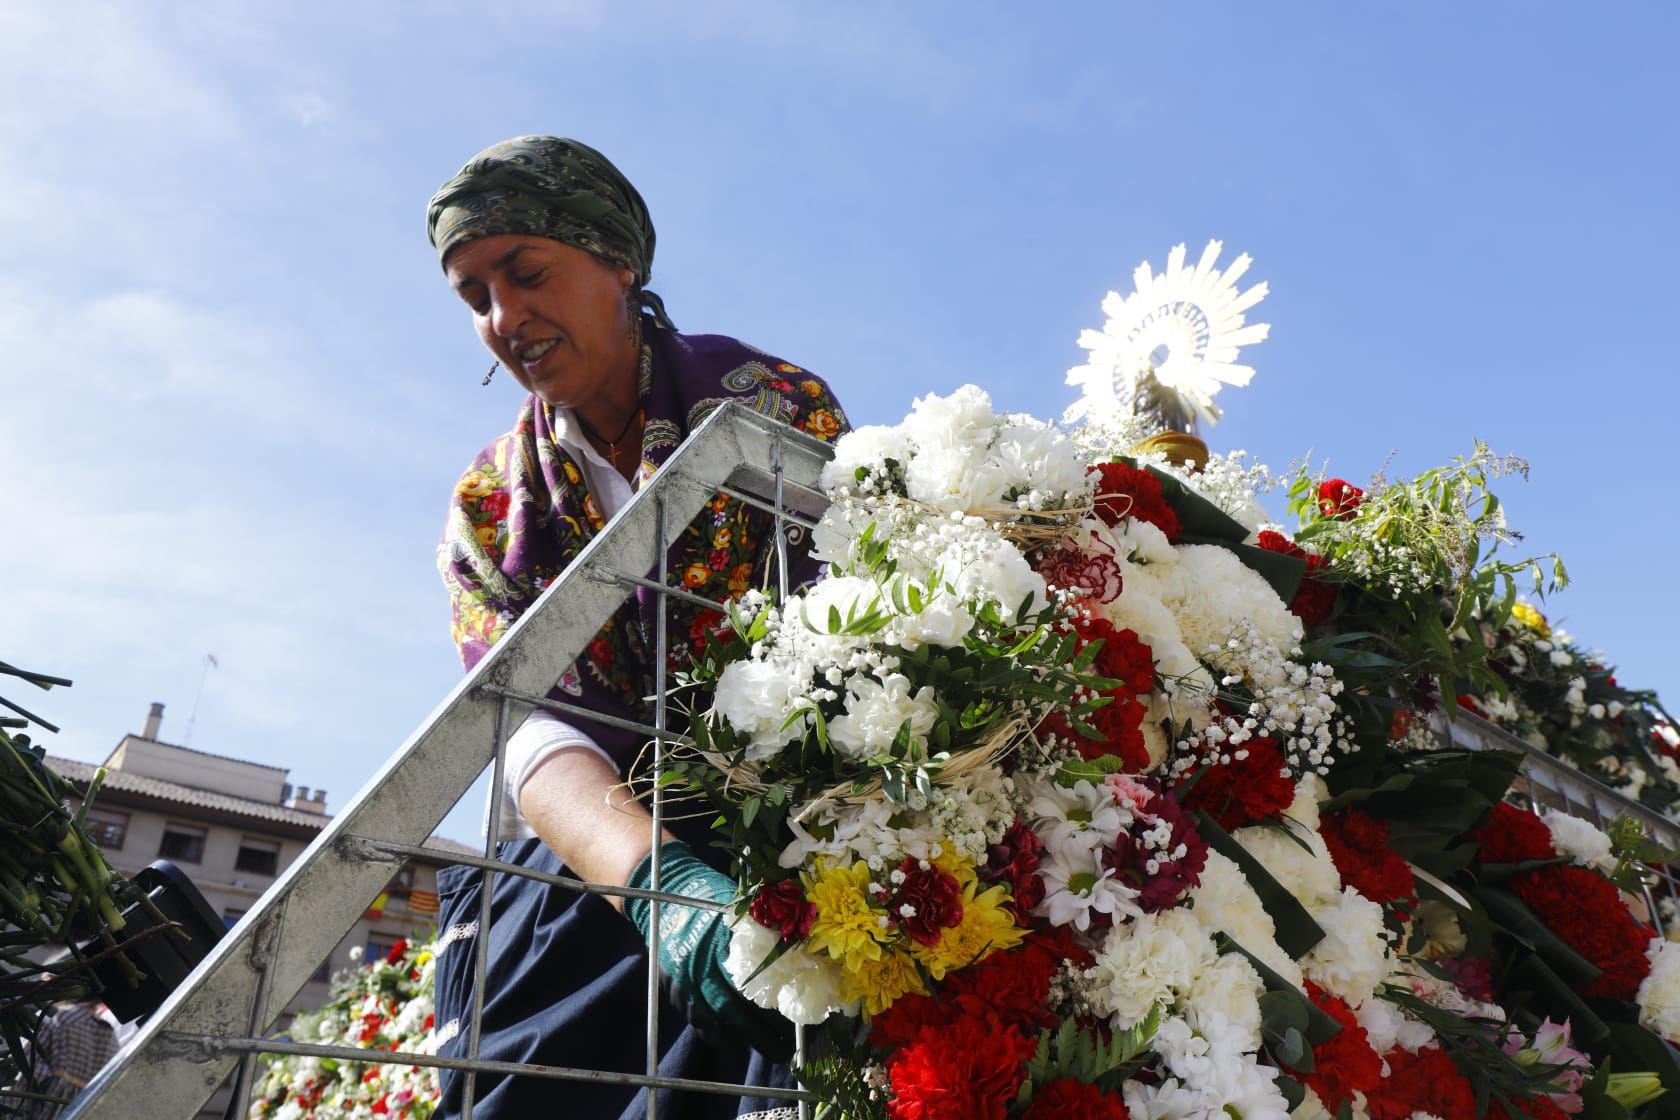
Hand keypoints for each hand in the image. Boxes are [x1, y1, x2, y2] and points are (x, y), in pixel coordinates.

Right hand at [623, 841, 794, 1060]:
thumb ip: (762, 922)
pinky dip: (717, 1037)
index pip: (759, 971)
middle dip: (765, 1027)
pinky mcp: (675, 985)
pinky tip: (736, 1050)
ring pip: (720, 1015)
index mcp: (726, 935)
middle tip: (789, 1044)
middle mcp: (705, 958)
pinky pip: (697, 1018)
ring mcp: (687, 975)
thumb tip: (800, 943)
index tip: (801, 1008)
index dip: (780, 992)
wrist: (661, 891)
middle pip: (740, 1001)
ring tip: (772, 1051)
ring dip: (746, 1037)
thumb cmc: (706, 893)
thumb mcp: (736, 901)